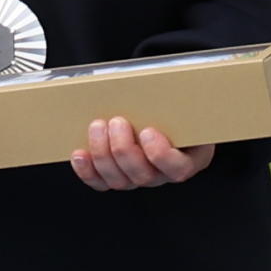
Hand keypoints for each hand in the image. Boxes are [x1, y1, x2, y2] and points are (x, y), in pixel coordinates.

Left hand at [70, 114, 214, 190]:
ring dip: (103, 154)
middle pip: (144, 176)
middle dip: (124, 149)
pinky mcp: (116, 176)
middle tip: (117, 122)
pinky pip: (100, 183)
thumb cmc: (176, 108)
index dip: (161, 155)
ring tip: (98, 126)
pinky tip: (80, 153)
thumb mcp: (185, 105)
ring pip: (120, 181)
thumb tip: (162, 87)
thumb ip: (179, 104)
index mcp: (190, 158)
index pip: (179, 169)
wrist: (163, 112)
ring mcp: (138, 177)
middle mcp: (163, 173)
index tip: (148, 131)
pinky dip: (87, 170)